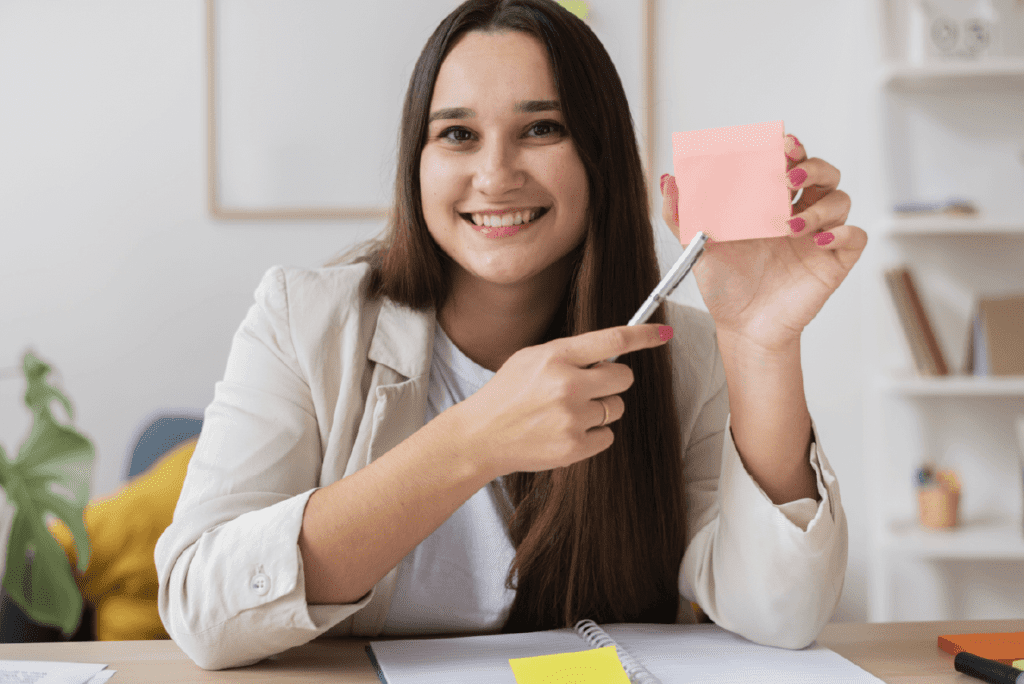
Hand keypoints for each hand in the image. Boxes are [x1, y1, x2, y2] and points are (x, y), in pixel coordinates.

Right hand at [449, 324, 671, 478]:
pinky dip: (592, 435)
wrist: (481, 436)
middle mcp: (567, 385)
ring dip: (599, 410)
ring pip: (616, 408)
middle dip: (613, 382)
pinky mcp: (574, 448)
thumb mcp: (532, 359)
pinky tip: (565, 432)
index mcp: (556, 356)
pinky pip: (607, 436)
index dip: (644, 335)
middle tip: (589, 387)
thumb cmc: (508, 393)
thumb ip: (570, 354)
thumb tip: (611, 355)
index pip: (613, 340)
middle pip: (624, 378)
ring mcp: (572, 419)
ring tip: (566, 413)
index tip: (663, 334)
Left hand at [660, 134, 866, 353]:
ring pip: (841, 200)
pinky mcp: (834, 262)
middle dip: (811, 167)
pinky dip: (842, 233)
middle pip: (823, 173)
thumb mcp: (696, 246)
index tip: (780, 145)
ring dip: (821, 205)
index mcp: (770, 204)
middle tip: (788, 177)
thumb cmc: (724, 285)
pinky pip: (855, 237)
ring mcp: (819, 238)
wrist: (741, 327)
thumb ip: (680, 214)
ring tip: (790, 226)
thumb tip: (668, 179)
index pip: (790, 164)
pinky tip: (817, 241)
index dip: (791, 149)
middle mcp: (799, 215)